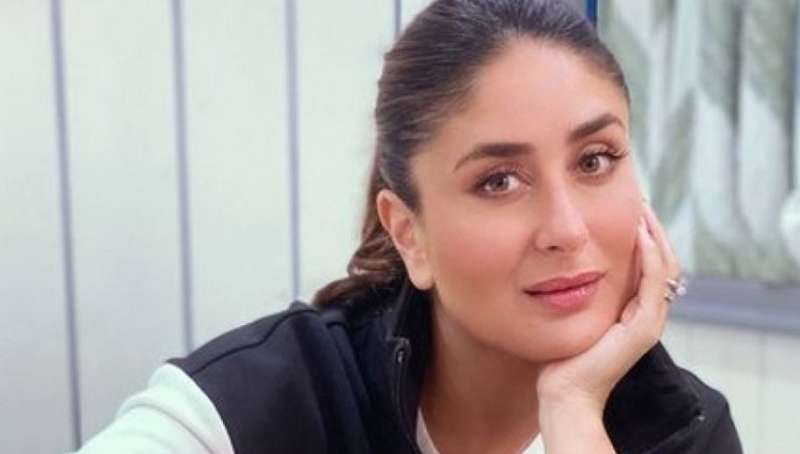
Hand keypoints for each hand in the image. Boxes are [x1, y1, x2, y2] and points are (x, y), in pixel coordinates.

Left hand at [535, 202, 680, 450]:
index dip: (644, 235)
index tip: (629, 207)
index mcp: (634, 310)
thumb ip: (578, 291)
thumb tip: (563, 265)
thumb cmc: (560, 356)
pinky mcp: (644, 326)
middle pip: (664, 260)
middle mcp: (648, 314)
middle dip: (653, 228)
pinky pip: (655, 281)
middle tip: (639, 199)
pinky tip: (637, 232)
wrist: (564, 392)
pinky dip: (649, 255)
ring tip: (641, 206)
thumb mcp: (571, 312)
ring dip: (654, 233)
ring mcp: (649, 320)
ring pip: (666, 266)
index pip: (650, 264)